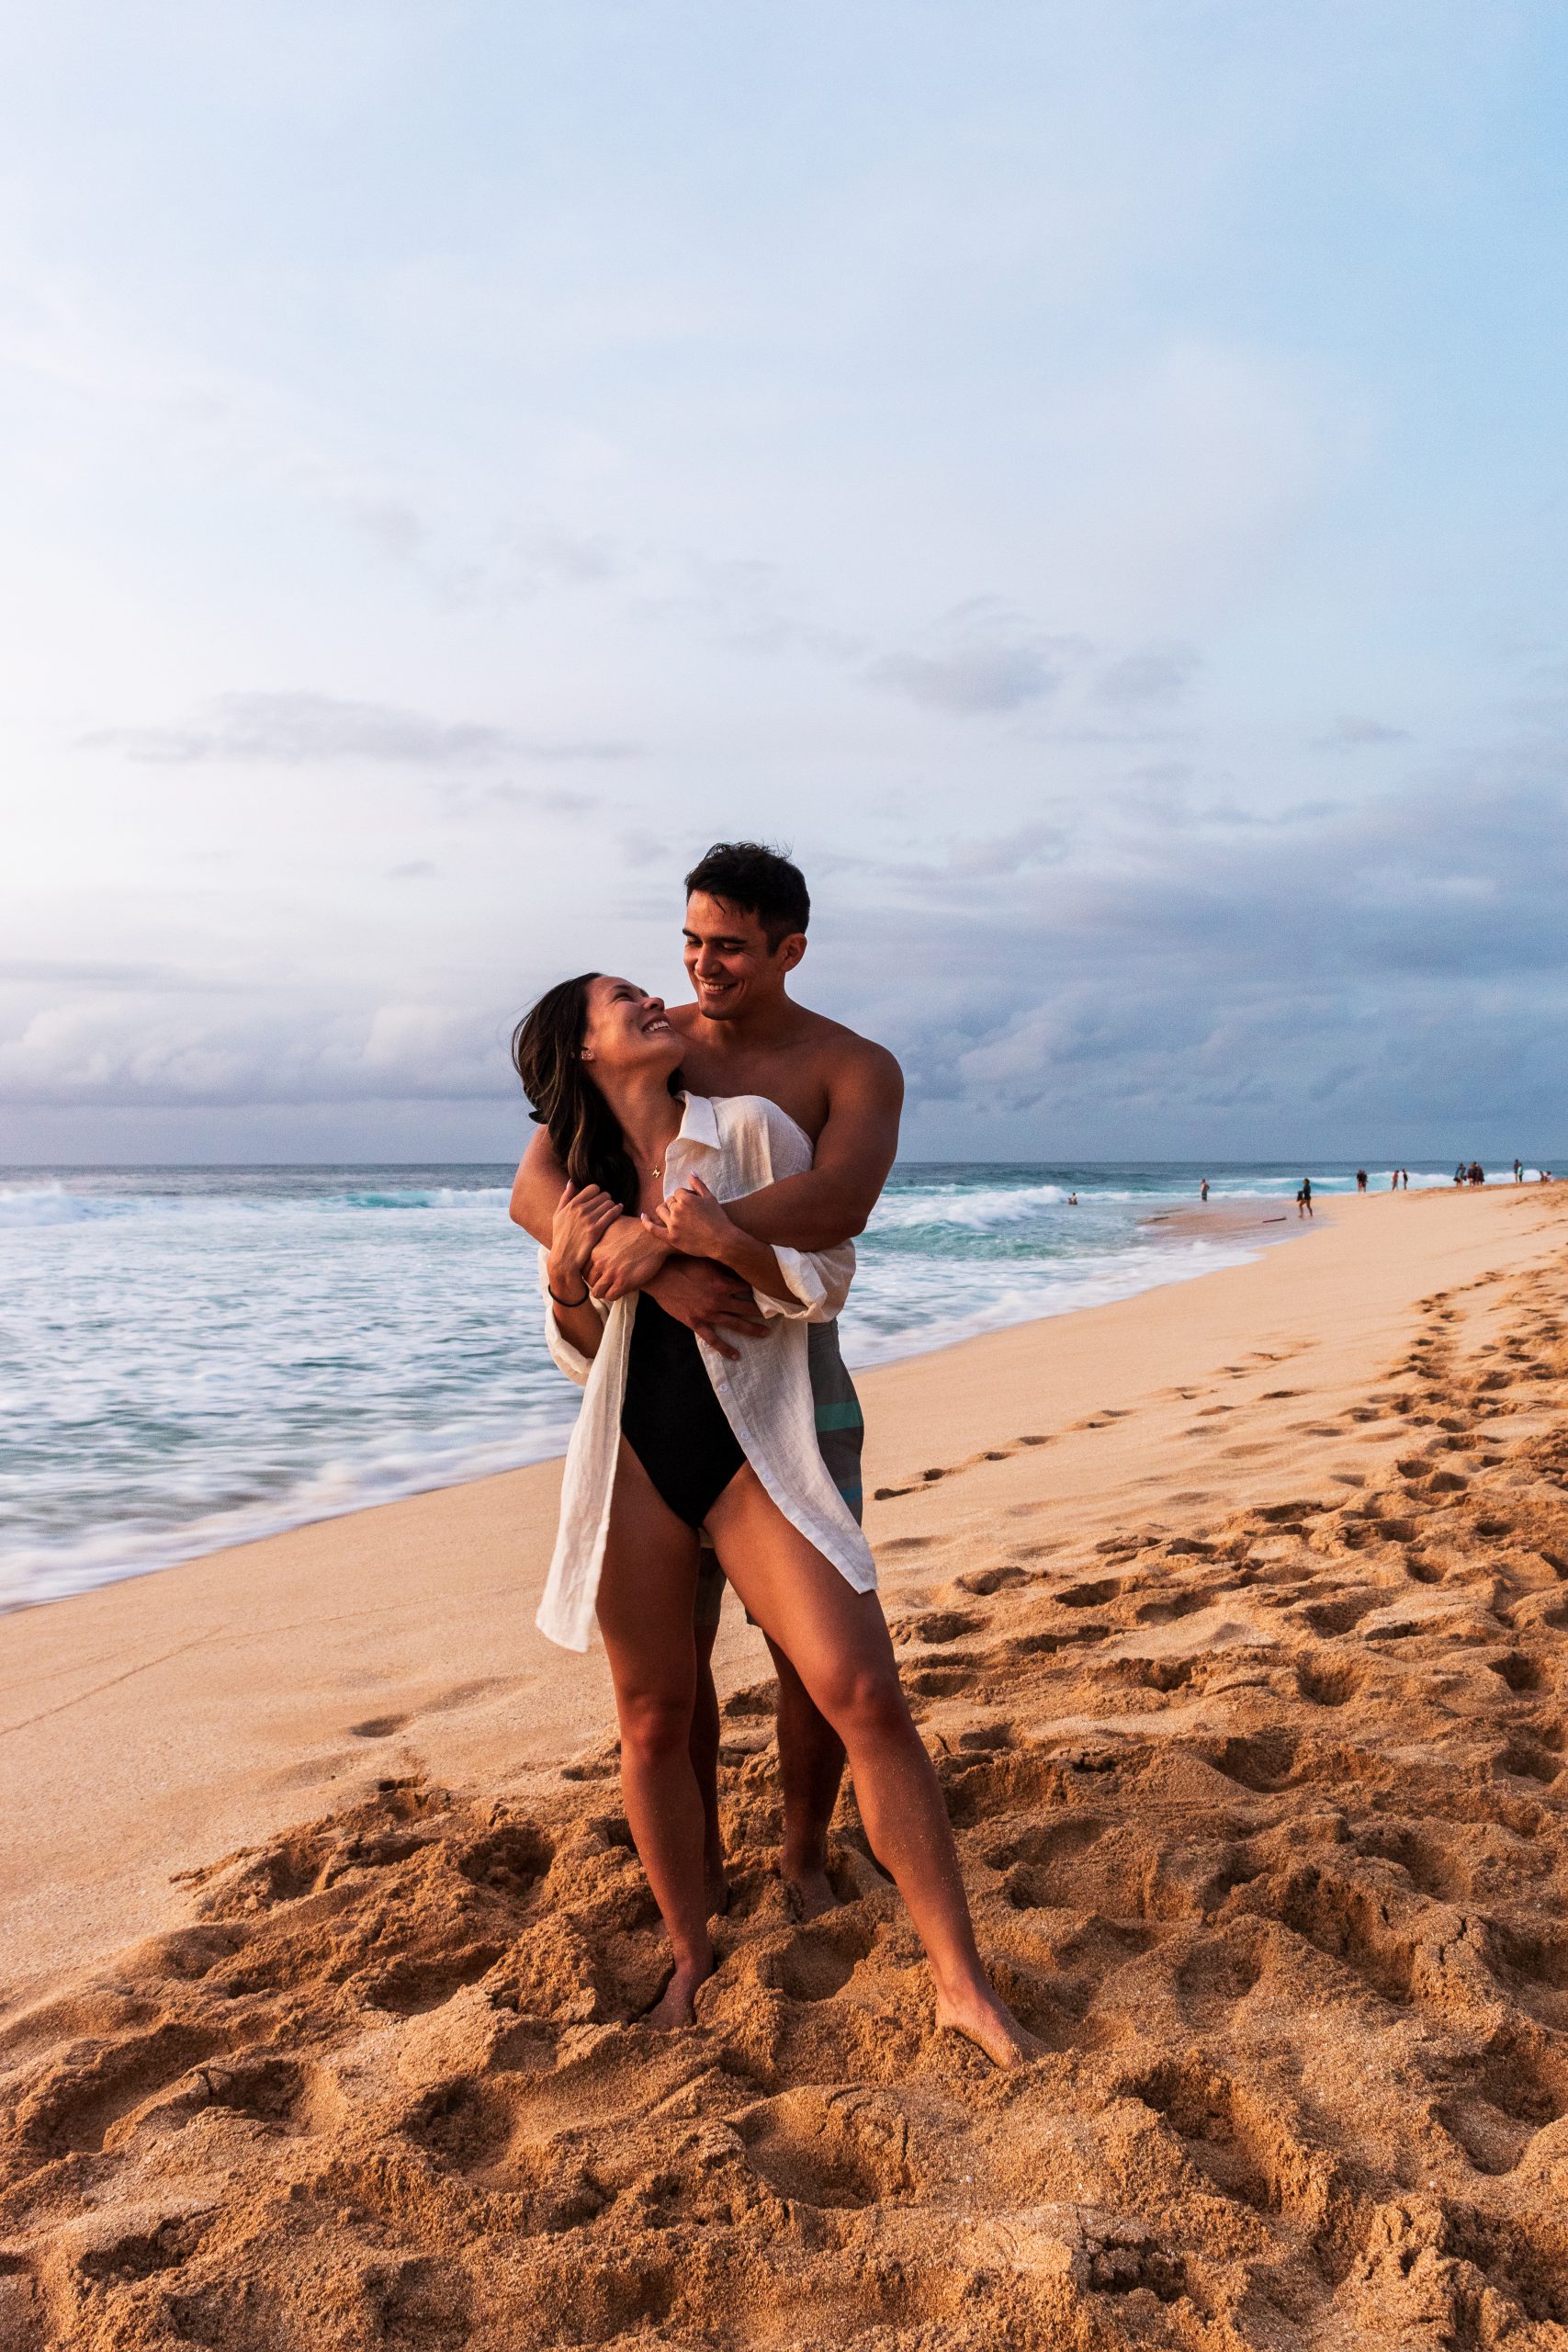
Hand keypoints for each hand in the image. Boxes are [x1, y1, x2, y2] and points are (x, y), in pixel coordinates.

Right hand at [548, 1181, 620, 1287]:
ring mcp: (588, 1219)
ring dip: (612, 1205)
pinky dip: (618, 1209)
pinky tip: (619, 1209)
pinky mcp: (596, 1230)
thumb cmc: (561, 1237)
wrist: (564, 1259)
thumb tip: (571, 1181)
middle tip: (607, 1205)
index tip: (599, 1198)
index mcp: (571, 1204)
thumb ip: (565, 1197)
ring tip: (612, 1209)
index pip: (592, 1188)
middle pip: (603, 1195)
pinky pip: (612, 1213)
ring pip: (609, 1203)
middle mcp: (580, 1210)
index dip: (598, 1192)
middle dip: (606, 1199)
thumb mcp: (558, 1216)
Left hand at [587, 1211, 669, 1301]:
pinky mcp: (624, 1283)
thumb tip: (594, 1226)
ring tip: (610, 1288)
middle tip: (604, 1281)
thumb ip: (600, 1228)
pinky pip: (610, 1296)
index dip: (589, 1272)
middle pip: (588, 1281)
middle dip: (595, 1282)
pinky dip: (613, 1295)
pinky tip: (619, 1289)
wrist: (655, 1237)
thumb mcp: (612, 1223)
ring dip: (603, 1291)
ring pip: (597, 1292)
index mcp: (595, 1250)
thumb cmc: (636, 1228)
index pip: (582, 1269)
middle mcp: (600, 1263)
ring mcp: (611, 1273)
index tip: (597, 1272)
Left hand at [643, 1175, 736, 1263]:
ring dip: (665, 1209)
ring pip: (660, 1210)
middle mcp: (676, 1210)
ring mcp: (672, 1224)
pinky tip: (643, 1216)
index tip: (694, 1204)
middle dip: (676, 1203)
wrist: (722, 1240)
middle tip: (688, 1212)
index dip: (686, 1196)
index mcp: (686, 1199)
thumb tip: (691, 1173)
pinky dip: (646, 1222)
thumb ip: (698, 1185)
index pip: (678, 1192)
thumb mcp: (710, 1198)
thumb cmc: (718, 1218)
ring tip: (674, 1214)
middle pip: (669, 1200)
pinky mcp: (670, 1237)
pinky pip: (653, 1229)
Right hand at [648, 1254, 768, 1361]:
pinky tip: (737, 1355)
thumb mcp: (705, 1259)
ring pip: (735, 1324)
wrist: (658, 1277)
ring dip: (752, 1329)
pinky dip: (725, 1348)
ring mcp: (708, 1314)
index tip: (771, 1290)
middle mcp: (719, 1300)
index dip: (760, 1288)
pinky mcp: (696, 1323)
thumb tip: (739, 1262)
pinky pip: (713, 1339)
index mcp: (723, 1283)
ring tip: (765, 1333)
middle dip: (762, 1311)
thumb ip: (723, 1264)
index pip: (748, 1287)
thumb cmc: (680, 1263)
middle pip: (747, 1307)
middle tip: (778, 1314)